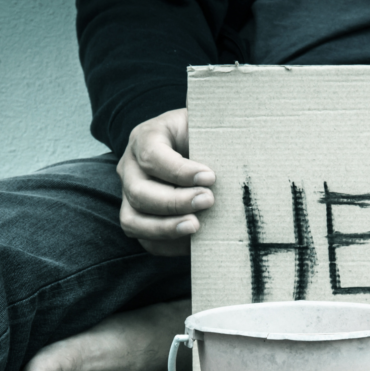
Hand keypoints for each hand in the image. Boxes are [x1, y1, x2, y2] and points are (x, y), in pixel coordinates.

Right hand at [116, 108, 215, 255]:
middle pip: (139, 192)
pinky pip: (145, 240)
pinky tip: (193, 242)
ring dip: (166, 228)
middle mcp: (131, 167)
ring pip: (133, 221)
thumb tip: (238, 153)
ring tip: (197, 226)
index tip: (210, 177)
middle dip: (175, 201)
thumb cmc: (203, 137)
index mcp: (145, 138)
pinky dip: (168, 244)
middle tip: (208, 200)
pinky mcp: (139, 219)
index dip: (179, 170)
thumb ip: (212, 134)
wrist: (196, 150)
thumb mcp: (205, 126)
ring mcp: (130, 196)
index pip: (151, 155)